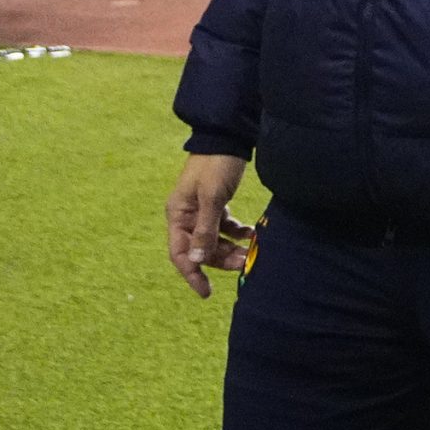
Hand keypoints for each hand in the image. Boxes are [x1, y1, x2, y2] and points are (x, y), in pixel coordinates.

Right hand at [166, 153, 254, 298]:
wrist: (228, 137)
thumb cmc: (216, 165)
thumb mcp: (211, 197)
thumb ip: (205, 229)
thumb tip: (195, 260)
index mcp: (178, 214)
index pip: (180, 253)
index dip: (192, 274)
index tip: (206, 292)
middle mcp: (186, 215)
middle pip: (200, 249)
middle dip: (221, 260)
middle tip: (244, 264)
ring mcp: (201, 210)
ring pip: (214, 240)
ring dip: (231, 248)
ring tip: (251, 251)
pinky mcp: (216, 204)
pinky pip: (224, 227)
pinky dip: (237, 232)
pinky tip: (251, 233)